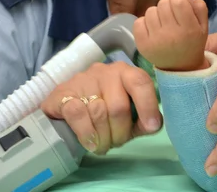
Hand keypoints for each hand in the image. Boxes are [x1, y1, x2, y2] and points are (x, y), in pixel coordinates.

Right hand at [41, 61, 161, 154]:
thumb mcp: (129, 116)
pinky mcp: (63, 92)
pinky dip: (86, 134)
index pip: (141, 82)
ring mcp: (83, 80)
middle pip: (119, 107)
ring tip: (102, 145)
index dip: (148, 105)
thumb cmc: (106, 112)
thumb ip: (144, 120)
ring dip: (103, 138)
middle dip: (120, 133)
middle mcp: (106, 72)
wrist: (67, 109)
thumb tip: (154, 124)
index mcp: (126, 73)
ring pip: (99, 113)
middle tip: (116, 143)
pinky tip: (90, 143)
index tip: (151, 126)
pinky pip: (78, 114)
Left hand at [134, 0, 208, 71]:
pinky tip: (153, 30)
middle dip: (167, 6)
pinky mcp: (142, 45)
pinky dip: (145, 23)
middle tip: (171, 16)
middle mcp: (171, 35)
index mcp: (189, 29)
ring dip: (156, 14)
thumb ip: (199, 6)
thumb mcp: (203, 25)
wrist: (181, 67)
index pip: (177, 0)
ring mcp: (155, 41)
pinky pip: (138, 22)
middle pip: (162, 3)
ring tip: (162, 24)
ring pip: (150, 11)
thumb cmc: (192, 42)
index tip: (179, 3)